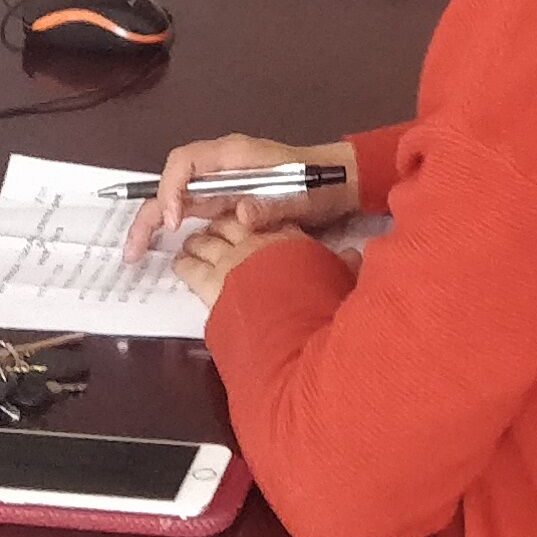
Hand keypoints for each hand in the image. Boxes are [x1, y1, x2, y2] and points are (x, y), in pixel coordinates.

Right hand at [122, 134, 358, 260]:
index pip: (185, 162)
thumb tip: (241, 214)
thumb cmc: (316, 183)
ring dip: (153, 222)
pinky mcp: (225, 202)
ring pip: (176, 199)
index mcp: (233, 156)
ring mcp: (221, 185)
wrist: (337, 184)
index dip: (172, 189)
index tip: (174, 221)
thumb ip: (270, 204)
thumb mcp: (298, 194)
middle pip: (172, 183)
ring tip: (136, 254)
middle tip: (133, 250)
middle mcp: (220, 168)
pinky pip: (190, 212)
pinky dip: (171, 228)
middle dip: (149, 213)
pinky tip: (162, 251)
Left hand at [170, 211, 335, 307]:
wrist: (292, 319)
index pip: (263, 217)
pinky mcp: (211, 282)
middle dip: (218, 226)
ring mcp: (230, 260)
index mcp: (286, 235)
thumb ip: (342, 264)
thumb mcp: (337, 275)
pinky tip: (180, 264)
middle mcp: (255, 240)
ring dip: (198, 243)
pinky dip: (185, 263)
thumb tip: (356, 257)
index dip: (251, 217)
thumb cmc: (318, 298)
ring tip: (192, 245)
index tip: (245, 220)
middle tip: (211, 231)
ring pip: (206, 241)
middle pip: (228, 223)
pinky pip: (191, 267)